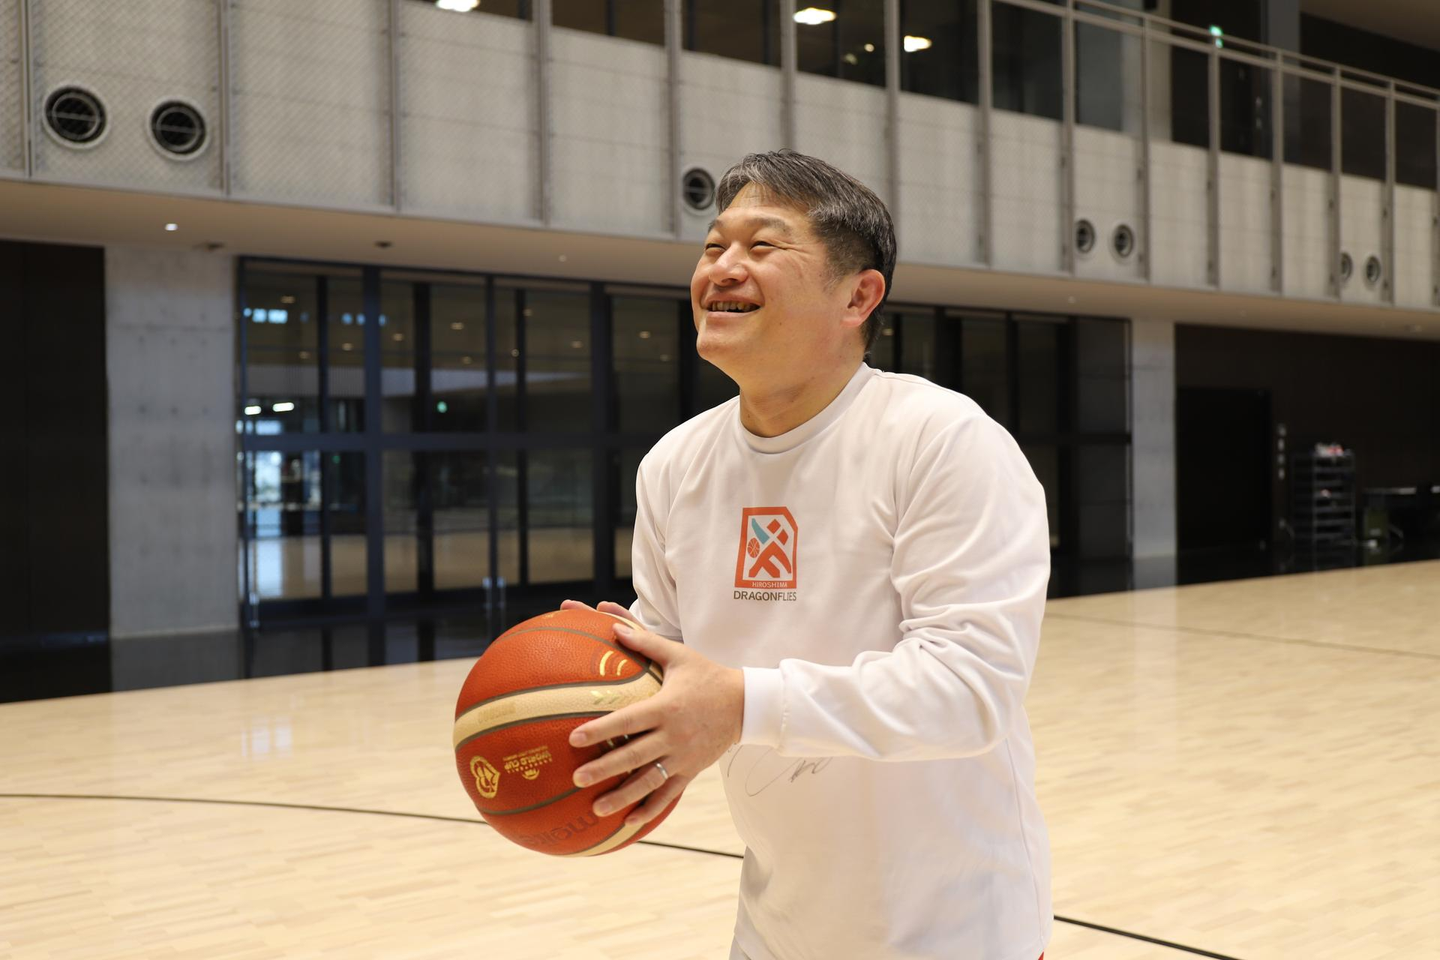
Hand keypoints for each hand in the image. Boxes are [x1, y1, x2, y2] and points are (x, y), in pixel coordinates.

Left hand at [559, 599, 743, 826]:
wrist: (745, 704)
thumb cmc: (707, 675)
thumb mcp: (679, 656)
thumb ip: (646, 642)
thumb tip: (613, 626)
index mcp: (667, 707)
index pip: (628, 720)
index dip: (602, 729)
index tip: (575, 737)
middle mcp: (673, 735)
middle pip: (634, 755)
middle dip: (604, 768)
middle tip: (577, 778)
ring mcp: (683, 757)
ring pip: (649, 781)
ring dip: (623, 797)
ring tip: (596, 809)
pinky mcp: (691, 770)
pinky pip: (669, 793)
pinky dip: (649, 808)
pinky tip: (629, 822)